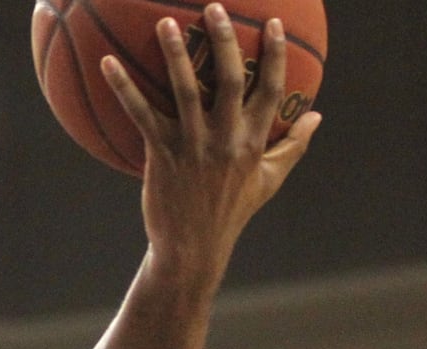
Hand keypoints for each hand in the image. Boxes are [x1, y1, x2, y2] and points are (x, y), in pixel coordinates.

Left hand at [101, 3, 322, 284]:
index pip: (270, 88)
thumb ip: (293, 145)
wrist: (192, 247)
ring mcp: (192, 145)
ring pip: (184, 90)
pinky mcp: (161, 154)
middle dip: (224, 39)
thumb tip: (318, 116)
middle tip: (214, 7)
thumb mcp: (269, 180)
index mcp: (253, 141)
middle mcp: (225, 139)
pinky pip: (140, 113)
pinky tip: (107, 63)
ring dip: (174, 53)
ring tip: (165, 22)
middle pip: (227, 79)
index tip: (272, 23)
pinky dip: (123, 87)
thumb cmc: (231, 211)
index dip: (273, 54)